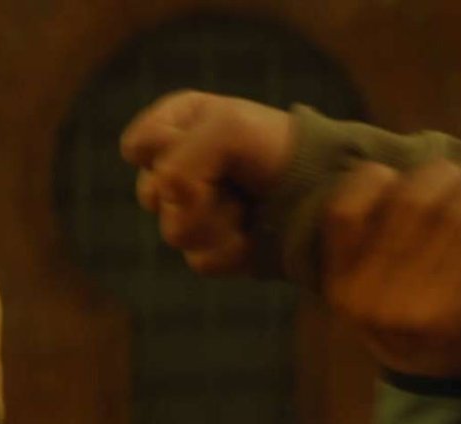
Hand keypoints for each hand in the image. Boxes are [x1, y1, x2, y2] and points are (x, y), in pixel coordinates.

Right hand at [120, 90, 292, 273]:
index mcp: (175, 127)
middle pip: (153, 195)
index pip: (138, 148)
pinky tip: (252, 231)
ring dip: (218, 222)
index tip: (211, 143)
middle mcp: (177, 169)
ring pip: (176, 232)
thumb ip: (179, 160)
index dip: (170, 151)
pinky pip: (200, 260)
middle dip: (196, 191)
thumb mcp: (226, 129)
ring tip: (247, 204)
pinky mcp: (210, 248)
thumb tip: (169, 203)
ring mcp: (191, 212)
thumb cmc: (274, 146)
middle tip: (234, 178)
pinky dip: (232, 248)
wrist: (322, 188)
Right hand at [323, 160, 460, 377]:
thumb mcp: (373, 291)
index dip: (372, 180)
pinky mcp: (454, 311)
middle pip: (407, 204)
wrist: (451, 390)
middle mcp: (368, 298)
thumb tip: (405, 173)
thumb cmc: (413, 326)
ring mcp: (410, 306)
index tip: (397, 176)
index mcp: (341, 286)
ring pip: (447, 215)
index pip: (343, 211)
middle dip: (443, 177)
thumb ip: (373, 241)